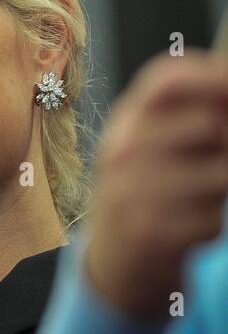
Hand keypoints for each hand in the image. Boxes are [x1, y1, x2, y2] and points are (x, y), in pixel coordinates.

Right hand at [84, 51, 227, 318]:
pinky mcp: (149, 233)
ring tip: (202, 195)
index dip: (213, 76)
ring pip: (222, 175)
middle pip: (208, 123)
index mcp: (124, 120)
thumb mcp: (155, 141)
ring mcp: (131, 193)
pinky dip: (212, 223)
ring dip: (224, 187)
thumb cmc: (149, 188)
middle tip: (217, 155)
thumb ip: (194, 112)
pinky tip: (189, 223)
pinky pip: (214, 219)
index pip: (167, 79)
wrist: (116, 257)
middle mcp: (120, 152)